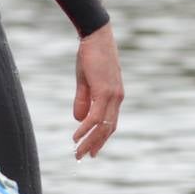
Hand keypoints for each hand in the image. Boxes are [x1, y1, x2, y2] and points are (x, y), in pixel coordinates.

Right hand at [72, 24, 123, 158]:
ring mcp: (112, 96)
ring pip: (102, 126)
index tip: (93, 150)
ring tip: (78, 152)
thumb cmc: (91, 55)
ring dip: (90, 141)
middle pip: (108, 129)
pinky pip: (95, 116)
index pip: (110, 123)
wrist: (95, 36)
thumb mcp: (86, 81)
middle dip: (96, 145)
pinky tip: (77, 136)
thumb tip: (79, 119)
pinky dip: (86, 129)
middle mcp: (117, 99)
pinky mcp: (104, 91)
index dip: (101, 138)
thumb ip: (83, 100)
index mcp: (115, 97)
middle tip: (85, 157)